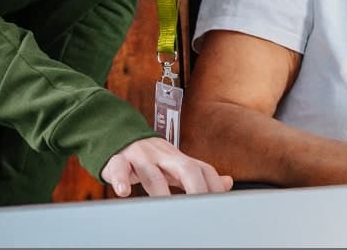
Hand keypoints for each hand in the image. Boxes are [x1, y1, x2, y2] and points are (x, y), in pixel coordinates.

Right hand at [101, 136, 232, 196]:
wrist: (119, 135)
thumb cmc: (151, 157)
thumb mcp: (176, 164)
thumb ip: (200, 175)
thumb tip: (228, 182)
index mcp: (179, 159)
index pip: (202, 169)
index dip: (213, 186)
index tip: (218, 206)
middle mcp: (163, 155)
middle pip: (185, 167)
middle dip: (195, 188)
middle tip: (198, 210)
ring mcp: (141, 156)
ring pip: (152, 171)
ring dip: (160, 191)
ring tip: (166, 208)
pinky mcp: (118, 160)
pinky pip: (119, 168)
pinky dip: (120, 180)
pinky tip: (124, 192)